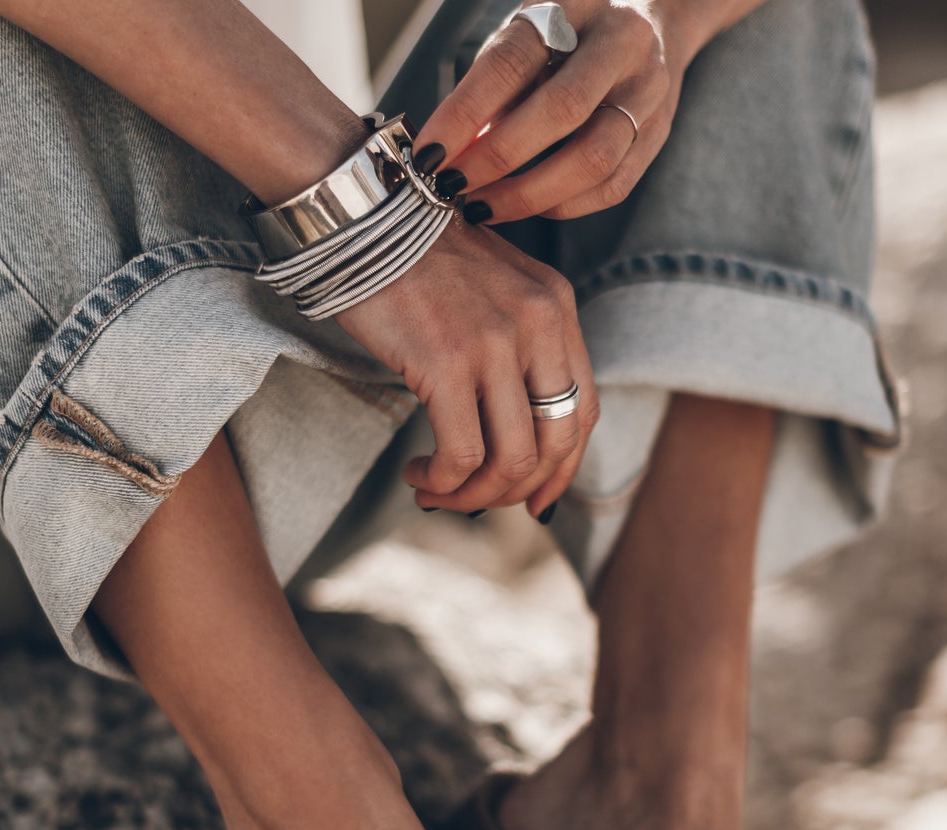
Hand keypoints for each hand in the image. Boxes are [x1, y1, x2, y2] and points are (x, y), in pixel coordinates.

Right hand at [334, 218, 598, 517]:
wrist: (362, 212)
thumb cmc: (416, 258)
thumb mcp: (493, 290)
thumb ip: (517, 345)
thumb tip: (516, 430)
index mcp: (557, 307)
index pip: (583, 412)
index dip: (563, 470)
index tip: (534, 501)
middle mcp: (538, 324)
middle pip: (554, 445)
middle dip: (515, 491)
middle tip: (474, 499)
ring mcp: (495, 343)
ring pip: (510, 460)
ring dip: (472, 494)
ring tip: (437, 491)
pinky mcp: (446, 362)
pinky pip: (461, 454)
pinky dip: (443, 482)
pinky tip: (418, 475)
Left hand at [412, 1, 694, 222]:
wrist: (656, 17)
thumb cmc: (570, 30)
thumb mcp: (528, 31)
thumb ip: (493, 83)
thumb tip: (450, 150)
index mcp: (577, 3)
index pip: (514, 61)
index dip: (467, 111)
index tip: (429, 153)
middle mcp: (622, 43)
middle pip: (562, 110)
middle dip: (498, 158)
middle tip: (452, 186)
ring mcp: (648, 91)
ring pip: (593, 158)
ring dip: (529, 194)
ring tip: (482, 207)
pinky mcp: (658, 134)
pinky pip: (611, 186)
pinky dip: (563, 205)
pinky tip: (527, 207)